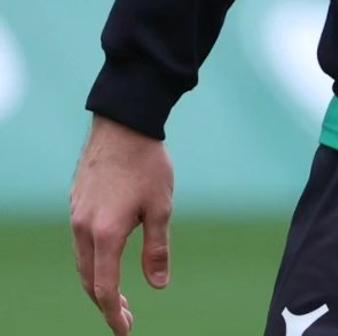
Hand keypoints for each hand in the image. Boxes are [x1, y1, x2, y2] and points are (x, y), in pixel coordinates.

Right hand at [70, 115, 174, 333]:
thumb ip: (157, 248)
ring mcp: (76, 214)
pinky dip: (92, 258)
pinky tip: (107, 256)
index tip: (125, 331)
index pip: (104, 288)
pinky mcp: (76, 202)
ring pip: (82, 261)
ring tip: (117, 293)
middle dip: (105, 303)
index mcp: (105, 234)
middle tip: (124, 317)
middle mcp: (83, 228)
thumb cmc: (147, 163)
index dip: (114, 314)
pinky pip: (80, 241)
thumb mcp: (161, 206)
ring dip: (97, 281)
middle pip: (89, 279)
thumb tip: (158, 285)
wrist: (124, 123)